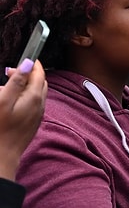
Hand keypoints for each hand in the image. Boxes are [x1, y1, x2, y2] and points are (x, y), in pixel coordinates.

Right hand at [0, 59, 46, 179]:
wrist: (2, 157)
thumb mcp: (2, 101)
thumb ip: (16, 82)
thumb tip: (27, 65)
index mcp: (35, 97)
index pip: (39, 74)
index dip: (33, 64)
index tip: (26, 57)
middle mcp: (40, 105)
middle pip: (40, 82)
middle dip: (29, 74)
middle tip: (10, 72)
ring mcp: (37, 114)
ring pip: (37, 93)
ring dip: (26, 86)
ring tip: (8, 86)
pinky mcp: (32, 122)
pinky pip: (32, 104)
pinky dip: (25, 97)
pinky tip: (11, 102)